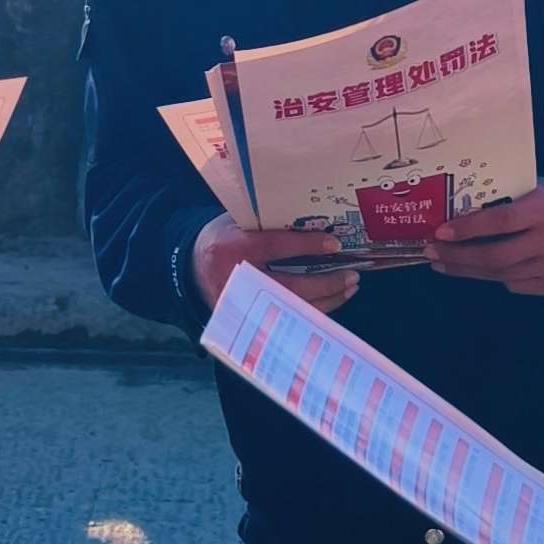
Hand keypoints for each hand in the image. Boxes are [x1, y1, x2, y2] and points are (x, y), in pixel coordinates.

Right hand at [192, 212, 361, 314]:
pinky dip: (313, 311)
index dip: (308, 245)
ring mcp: (244, 305)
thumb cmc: (222, 240)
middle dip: (326, 283)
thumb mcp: (237, 224)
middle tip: (352, 276)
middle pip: (291, 286)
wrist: (192, 269)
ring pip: (293, 308)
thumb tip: (314, 228)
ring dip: (327, 300)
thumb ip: (268, 226)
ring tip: (349, 288)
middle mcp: (239, 279)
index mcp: (234, 248)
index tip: (335, 245)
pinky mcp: (249, 320)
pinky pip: (288, 319)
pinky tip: (331, 301)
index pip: (276, 246)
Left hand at [425, 176, 543, 294]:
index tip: (440, 232)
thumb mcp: (534, 189)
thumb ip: (503, 200)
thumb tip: (453, 214)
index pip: (500, 221)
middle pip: (495, 256)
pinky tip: (480, 269)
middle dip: (457, 256)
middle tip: (432, 253)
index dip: (467, 229)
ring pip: (501, 274)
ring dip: (468, 270)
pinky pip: (515, 285)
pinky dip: (495, 277)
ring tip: (444, 264)